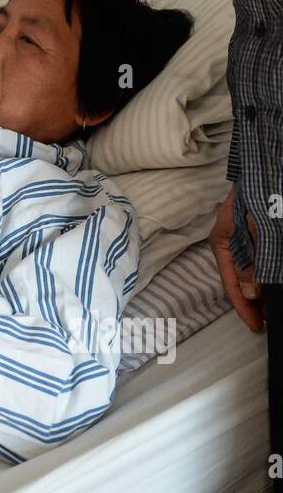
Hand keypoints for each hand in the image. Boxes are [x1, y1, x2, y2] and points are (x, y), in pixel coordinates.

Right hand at [209, 185, 264, 331]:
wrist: (267, 167)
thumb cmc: (259, 193)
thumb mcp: (256, 228)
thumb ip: (251, 260)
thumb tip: (249, 292)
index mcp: (222, 242)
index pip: (231, 282)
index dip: (243, 306)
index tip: (256, 326)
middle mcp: (229, 243)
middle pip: (238, 280)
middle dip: (251, 303)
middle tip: (264, 323)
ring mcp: (240, 238)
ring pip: (248, 272)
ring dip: (259, 291)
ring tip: (269, 309)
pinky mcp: (252, 233)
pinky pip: (256, 260)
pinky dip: (263, 275)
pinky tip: (271, 283)